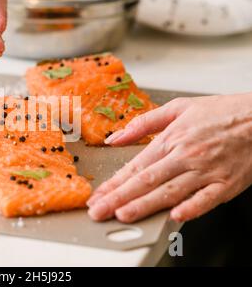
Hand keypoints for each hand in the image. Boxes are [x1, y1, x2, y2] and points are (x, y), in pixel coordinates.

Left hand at [87, 93, 251, 222]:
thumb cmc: (220, 113)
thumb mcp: (177, 108)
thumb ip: (143, 123)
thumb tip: (116, 138)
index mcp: (171, 139)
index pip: (135, 166)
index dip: (114, 183)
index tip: (98, 195)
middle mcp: (185, 156)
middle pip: (146, 181)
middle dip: (119, 198)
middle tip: (99, 210)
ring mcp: (206, 171)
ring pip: (170, 192)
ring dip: (145, 205)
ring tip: (123, 214)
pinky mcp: (226, 183)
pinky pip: (207, 199)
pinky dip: (192, 208)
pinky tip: (175, 216)